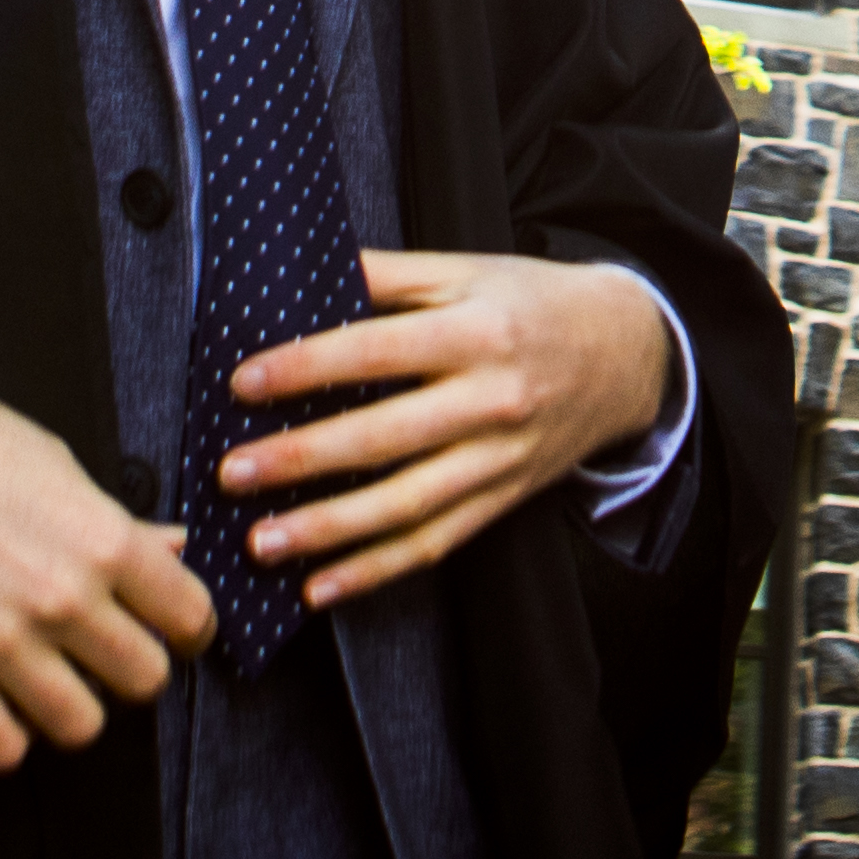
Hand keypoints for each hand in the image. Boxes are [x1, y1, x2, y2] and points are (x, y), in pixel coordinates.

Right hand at [0, 378, 217, 769]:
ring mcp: (1, 645)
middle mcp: (63, 599)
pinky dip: (7, 733)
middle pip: (145, 679)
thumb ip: (120, 523)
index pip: (190, 617)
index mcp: (104, 539)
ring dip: (72, 705)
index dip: (190, 629)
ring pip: (83, 726)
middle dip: (133, 668)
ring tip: (49, 677)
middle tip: (105, 653)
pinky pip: (4, 749)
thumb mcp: (59, 466)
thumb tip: (176, 549)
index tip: (176, 632)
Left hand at [217, 247, 681, 603]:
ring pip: (406, 506)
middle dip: (302, 459)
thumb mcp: (468, 270)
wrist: (625, 354)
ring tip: (262, 541)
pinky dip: (374, 571)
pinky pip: (434, 544)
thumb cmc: (532, 303)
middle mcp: (491, 400)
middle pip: (385, 438)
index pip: (377, 351)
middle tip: (232, 472)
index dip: (306, 368)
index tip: (243, 382)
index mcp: (477, 331)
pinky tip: (320, 587)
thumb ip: (389, 274)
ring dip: (328, 530)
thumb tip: (307, 274)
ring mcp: (499, 460)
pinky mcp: (502, 501)